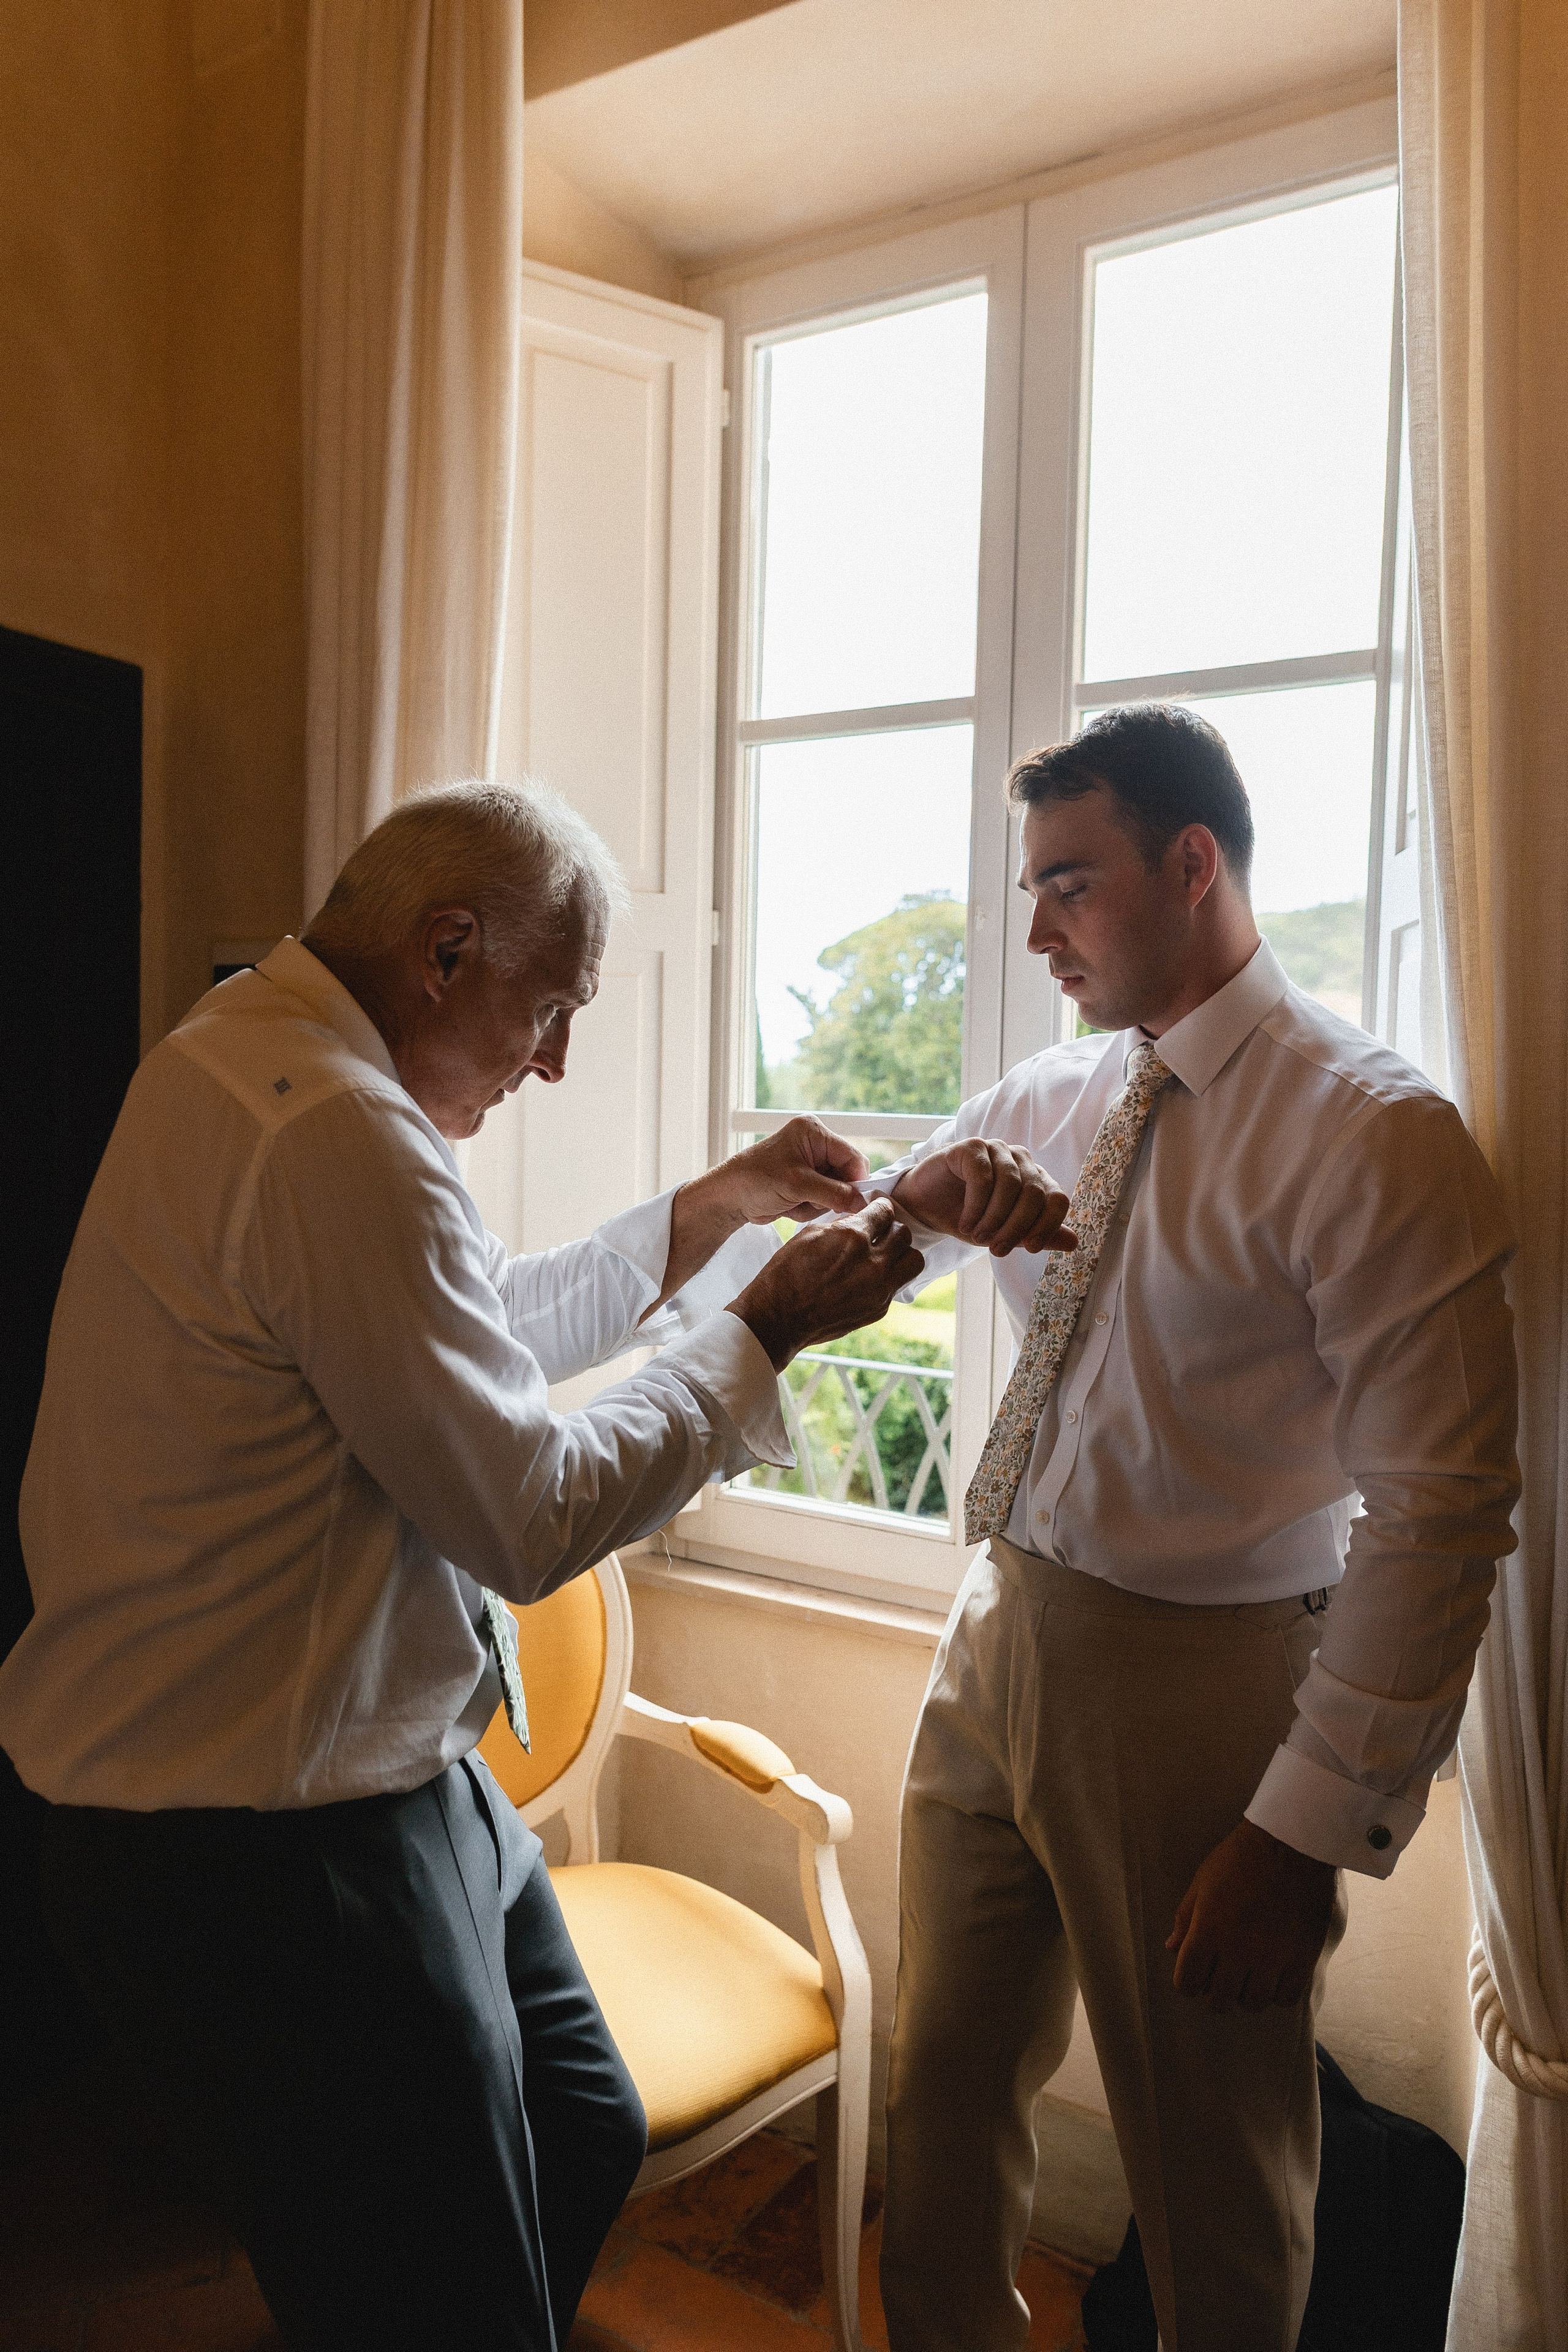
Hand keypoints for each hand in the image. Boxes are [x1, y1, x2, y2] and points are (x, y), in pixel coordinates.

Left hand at [647, 1121, 869, 1317]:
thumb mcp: (798, 1185)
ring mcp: (809, 1165)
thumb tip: (864, 1203)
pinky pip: (822, 1201)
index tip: (851, 1203)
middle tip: (811, 1202)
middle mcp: (815, 1144)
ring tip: (793, 1202)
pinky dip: (808, 1208)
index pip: (853, 1157)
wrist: (727, 1198)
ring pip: (836, 1192)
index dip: (856, 1182)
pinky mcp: (803, 1183)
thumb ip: (835, 1193)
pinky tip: (788, 1206)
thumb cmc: (756, 1180)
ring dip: (817, 1204)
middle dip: (831, 1195)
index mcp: (814, 1132)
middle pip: (846, 1176)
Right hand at [730, 1199, 924, 1370]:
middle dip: (892, 1230)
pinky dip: (888, 1278)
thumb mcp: (810, 1235)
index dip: (881, 1208)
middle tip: (880, 1233)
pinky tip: (868, 1279)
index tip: (878, 1212)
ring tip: (884, 1256)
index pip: (885, 1212)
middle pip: (904, 1234)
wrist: (779, 1318)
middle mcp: (872, 1263)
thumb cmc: (786, 1274)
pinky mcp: (879, 1308)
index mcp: (852, 1237)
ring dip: (901, 1254)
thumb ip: (842, 1225)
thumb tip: (861, 1219)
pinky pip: (897, 1285)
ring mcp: (879, 1289)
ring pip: (913, 1261)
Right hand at [892, 1141, 1075, 1256]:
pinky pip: (983, 1176)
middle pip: (1034, 1193)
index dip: (1048, 1224)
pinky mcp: (971, 1147)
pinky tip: (966, 1222)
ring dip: (994, 1217)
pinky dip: (975, 1205)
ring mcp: (996, 1150)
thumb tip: (1073, 1242)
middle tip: (997, 1250)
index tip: (1031, 1249)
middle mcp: (1020, 1161)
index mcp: (1035, 1179)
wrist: (928, 1207)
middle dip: (1016, 1227)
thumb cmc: (971, 1218)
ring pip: (1010, 1184)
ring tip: (977, 1237)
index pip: (1056, 1198)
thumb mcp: (1006, 1234)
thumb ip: (1037, 1236)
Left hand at [1166, 1819, 1336, 2014]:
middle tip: (1221, 1979)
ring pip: (1253, 2004)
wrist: (1291, 1844)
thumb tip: (1172, 1948)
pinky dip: (1277, 1993)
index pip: (1187, 1982)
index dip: (1187, 1983)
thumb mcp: (1202, 1882)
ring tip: (1249, 1976)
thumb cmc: (1240, 1858)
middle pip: (1219, 2000)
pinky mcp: (1302, 1958)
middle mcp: (1239, 1950)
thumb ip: (1185, 1919)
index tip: (1195, 1975)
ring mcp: (1273, 1957)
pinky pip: (1286, 1999)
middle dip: (1214, 1993)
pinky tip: (1274, 1975)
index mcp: (1208, 1930)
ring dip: (1246, 1994)